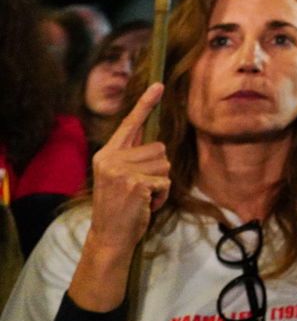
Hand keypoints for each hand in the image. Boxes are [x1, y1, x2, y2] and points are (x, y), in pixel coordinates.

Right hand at [85, 84, 170, 258]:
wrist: (109, 236)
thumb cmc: (120, 206)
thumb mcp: (119, 177)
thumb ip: (132, 157)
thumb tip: (154, 141)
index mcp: (106, 154)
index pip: (130, 124)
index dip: (145, 104)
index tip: (159, 84)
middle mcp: (111, 159)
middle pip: (159, 148)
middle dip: (158, 169)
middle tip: (141, 188)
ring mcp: (122, 171)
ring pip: (165, 164)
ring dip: (161, 183)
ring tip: (143, 196)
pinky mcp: (135, 184)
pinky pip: (166, 181)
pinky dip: (162, 195)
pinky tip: (146, 205)